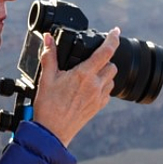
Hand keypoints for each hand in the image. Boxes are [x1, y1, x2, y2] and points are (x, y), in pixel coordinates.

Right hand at [31, 27, 119, 146]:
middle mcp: (95, 85)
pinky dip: (103, 86)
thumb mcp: (46, 78)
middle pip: (111, 65)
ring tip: (89, 74)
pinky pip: (108, 92)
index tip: (116, 31)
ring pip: (112, 79)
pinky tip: (89, 88)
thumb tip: (48, 38)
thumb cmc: (48, 106)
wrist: (52, 132)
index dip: (113, 39)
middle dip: (104, 59)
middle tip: (91, 60)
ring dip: (104, 73)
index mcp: (84, 74)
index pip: (106, 52)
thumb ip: (50, 55)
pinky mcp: (99, 107)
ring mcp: (99, 97)